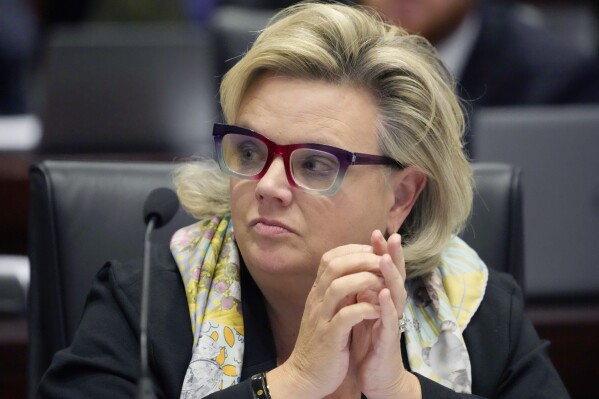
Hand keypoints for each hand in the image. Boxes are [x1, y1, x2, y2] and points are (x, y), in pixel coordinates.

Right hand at [268, 244, 387, 398]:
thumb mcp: (326, 311)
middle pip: (335, 265)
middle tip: (383, 262)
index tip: (373, 250)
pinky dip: (366, 309)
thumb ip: (337, 292)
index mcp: (317, 292)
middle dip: (362, 259)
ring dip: (365, 280)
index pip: (330, 258)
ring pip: (339, 286)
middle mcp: (317, 300)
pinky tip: (379, 310)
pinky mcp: (330, 337)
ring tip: (384, 283)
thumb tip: (354, 272)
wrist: (304, 376)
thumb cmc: (322, 342)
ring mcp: (322, 317)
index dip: (353, 250)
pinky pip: (347, 316)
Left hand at [350, 231, 419, 398]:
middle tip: (390, 235)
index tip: (375, 232)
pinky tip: (383, 294)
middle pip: (395, 277)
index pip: (384, 271)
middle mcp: (391, 308)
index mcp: (383, 300)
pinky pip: (389, 321)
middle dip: (393, 256)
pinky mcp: (388, 341)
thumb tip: (355, 268)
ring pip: (395, 295)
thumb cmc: (368, 344)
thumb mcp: (362, 312)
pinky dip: (386, 307)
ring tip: (384, 259)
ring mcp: (391, 323)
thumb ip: (362, 291)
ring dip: (390, 276)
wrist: (375, 378)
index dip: (381, 251)